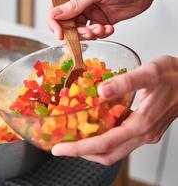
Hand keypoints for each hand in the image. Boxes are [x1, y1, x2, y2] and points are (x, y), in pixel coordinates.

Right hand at [49, 0, 166, 39]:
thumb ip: (75, 5)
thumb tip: (54, 14)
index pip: (56, 10)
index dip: (55, 24)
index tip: (60, 34)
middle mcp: (80, 4)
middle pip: (68, 25)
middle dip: (77, 32)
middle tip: (88, 33)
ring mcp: (90, 13)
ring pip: (81, 31)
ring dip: (90, 34)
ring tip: (101, 29)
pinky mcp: (101, 21)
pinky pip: (95, 33)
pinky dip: (102, 34)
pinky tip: (109, 28)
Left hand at [51, 56, 177, 164]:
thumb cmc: (175, 75)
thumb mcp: (151, 72)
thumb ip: (126, 81)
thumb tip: (102, 90)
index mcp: (142, 123)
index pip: (105, 143)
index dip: (80, 147)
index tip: (60, 148)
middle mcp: (143, 134)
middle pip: (107, 154)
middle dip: (81, 153)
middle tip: (60, 148)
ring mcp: (145, 135)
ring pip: (114, 152)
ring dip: (91, 150)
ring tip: (72, 141)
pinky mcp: (146, 131)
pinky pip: (121, 144)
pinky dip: (103, 143)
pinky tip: (93, 131)